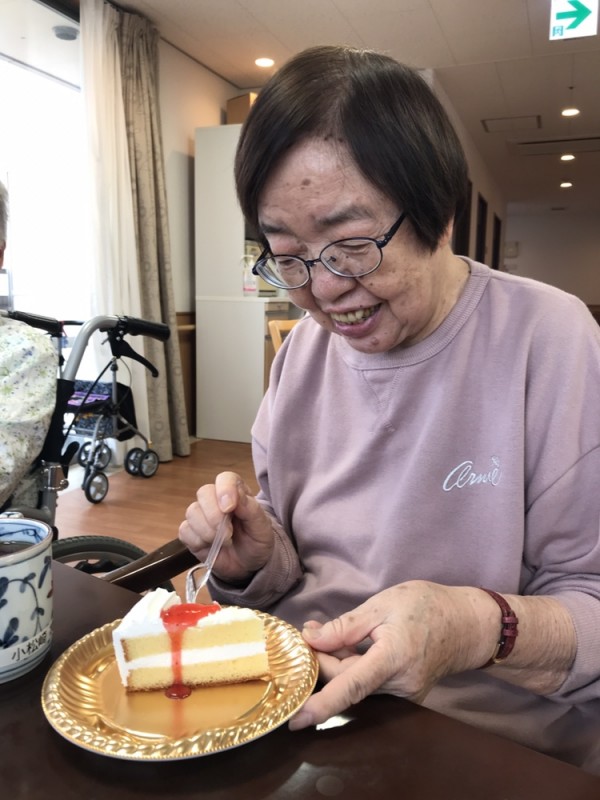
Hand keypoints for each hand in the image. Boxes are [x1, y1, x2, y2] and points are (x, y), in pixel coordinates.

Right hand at [178, 471, 274, 582]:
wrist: (249, 565)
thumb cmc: (257, 541)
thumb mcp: (262, 527)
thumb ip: (251, 509)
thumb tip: (235, 497)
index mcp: (236, 492)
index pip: (225, 479)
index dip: (225, 490)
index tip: (230, 508)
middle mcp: (216, 500)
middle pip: (203, 493)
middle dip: (214, 515)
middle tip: (228, 533)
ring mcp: (201, 516)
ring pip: (192, 512)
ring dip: (207, 531)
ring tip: (223, 542)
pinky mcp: (190, 533)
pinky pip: (184, 531)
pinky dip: (197, 541)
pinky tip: (210, 546)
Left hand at [289, 581, 495, 730]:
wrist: (469, 624)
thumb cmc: (428, 606)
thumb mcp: (384, 604)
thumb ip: (346, 626)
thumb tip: (311, 639)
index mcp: (393, 658)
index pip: (351, 686)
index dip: (322, 704)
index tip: (296, 718)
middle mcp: (400, 684)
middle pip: (347, 682)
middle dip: (322, 660)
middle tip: (309, 631)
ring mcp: (405, 692)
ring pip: (357, 684)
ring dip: (337, 663)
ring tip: (326, 634)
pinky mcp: (406, 692)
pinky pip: (371, 684)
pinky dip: (353, 668)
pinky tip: (346, 647)